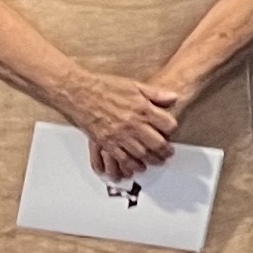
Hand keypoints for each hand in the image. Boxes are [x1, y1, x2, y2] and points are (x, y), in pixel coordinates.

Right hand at [58, 68, 182, 180]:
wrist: (80, 93)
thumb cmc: (105, 87)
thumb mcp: (134, 85)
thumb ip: (156, 94)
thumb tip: (173, 98)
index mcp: (142, 108)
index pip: (168, 124)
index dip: (172, 129)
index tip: (171, 131)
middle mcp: (133, 124)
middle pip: (158, 143)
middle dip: (165, 150)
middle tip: (168, 153)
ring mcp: (120, 135)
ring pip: (142, 154)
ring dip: (152, 160)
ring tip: (156, 161)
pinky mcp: (107, 143)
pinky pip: (123, 159)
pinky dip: (132, 165)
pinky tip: (138, 166)